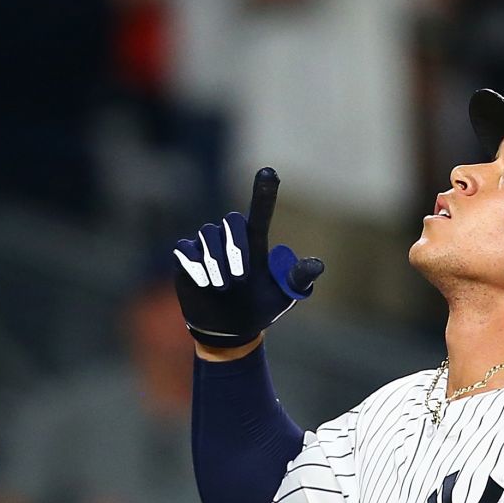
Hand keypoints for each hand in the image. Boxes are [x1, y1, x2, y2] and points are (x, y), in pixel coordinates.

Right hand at [172, 168, 324, 348]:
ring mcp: (206, 246)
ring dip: (217, 263)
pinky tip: (205, 283)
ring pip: (207, 235)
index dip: (264, 190)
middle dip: (235, 248)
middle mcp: (230, 237)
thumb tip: (318, 265)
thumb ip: (298, 278)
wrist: (230, 330)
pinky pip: (185, 250)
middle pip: (231, 222)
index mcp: (255, 241)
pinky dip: (196, 266)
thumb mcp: (283, 295)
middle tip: (241, 278)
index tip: (269, 172)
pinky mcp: (186, 258)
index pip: (260, 210)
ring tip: (224, 287)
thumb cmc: (259, 307)